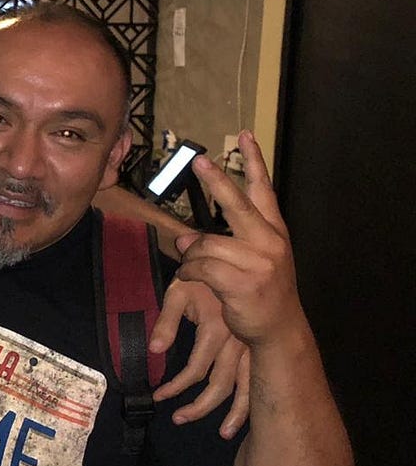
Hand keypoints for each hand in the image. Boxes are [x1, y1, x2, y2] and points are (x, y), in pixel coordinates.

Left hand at [149, 278, 250, 437]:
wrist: (233, 261)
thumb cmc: (199, 277)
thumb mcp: (178, 291)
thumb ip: (166, 321)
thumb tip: (154, 350)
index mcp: (216, 329)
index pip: (195, 369)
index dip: (175, 386)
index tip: (159, 396)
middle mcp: (236, 343)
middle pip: (220, 386)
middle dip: (199, 407)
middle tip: (178, 419)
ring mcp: (251, 346)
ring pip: (243, 387)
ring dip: (233, 412)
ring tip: (223, 433)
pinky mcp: (258, 347)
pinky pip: (256, 379)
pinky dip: (252, 399)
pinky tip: (245, 417)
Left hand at [174, 132, 308, 347]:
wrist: (279, 330)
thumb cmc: (261, 293)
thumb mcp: (249, 263)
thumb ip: (221, 244)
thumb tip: (186, 238)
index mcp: (274, 232)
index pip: (264, 190)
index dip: (254, 162)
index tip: (244, 135)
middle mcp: (270, 242)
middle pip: (238, 204)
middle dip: (217, 181)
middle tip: (199, 160)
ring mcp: (258, 262)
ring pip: (207, 244)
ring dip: (191, 256)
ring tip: (192, 267)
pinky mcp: (242, 282)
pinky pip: (200, 266)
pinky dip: (189, 271)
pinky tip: (191, 278)